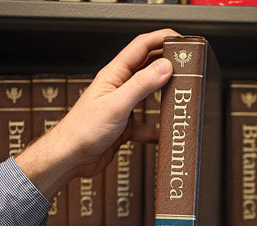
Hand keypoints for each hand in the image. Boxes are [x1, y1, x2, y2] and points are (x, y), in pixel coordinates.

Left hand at [15, 28, 177, 199]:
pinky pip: (146, 124)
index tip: (180, 42)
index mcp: (114, 75)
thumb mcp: (116, 105)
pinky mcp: (125, 125)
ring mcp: (122, 106)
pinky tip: (163, 134)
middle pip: (148, 66)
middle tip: (187, 64)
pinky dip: (156, 129)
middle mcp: (118, 87)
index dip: (161, 39)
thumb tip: (164, 67)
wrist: (69, 157)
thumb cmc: (82, 130)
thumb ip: (141, 85)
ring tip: (180, 92)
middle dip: (168, 62)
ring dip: (164, 92)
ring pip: (149, 94)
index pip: (141, 46)